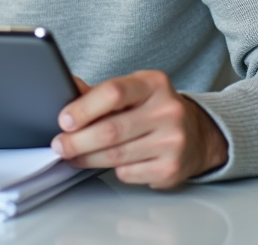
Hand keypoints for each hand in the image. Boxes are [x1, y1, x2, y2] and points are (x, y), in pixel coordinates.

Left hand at [51, 71, 227, 188]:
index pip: (114, 93)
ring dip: (87, 158)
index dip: (84, 108)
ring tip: (72, 155)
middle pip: (111, 130)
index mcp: (154, 84)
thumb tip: (64, 87)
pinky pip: (127, 173)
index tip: (64, 120)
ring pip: (116, 156)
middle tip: (60, 145)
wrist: (197, 135)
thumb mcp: (133, 90)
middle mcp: (168, 110)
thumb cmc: (154, 109)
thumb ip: (100, 92)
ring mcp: (172, 141)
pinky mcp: (171, 169)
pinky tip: (108, 162)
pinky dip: (112, 169)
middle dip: (77, 140)